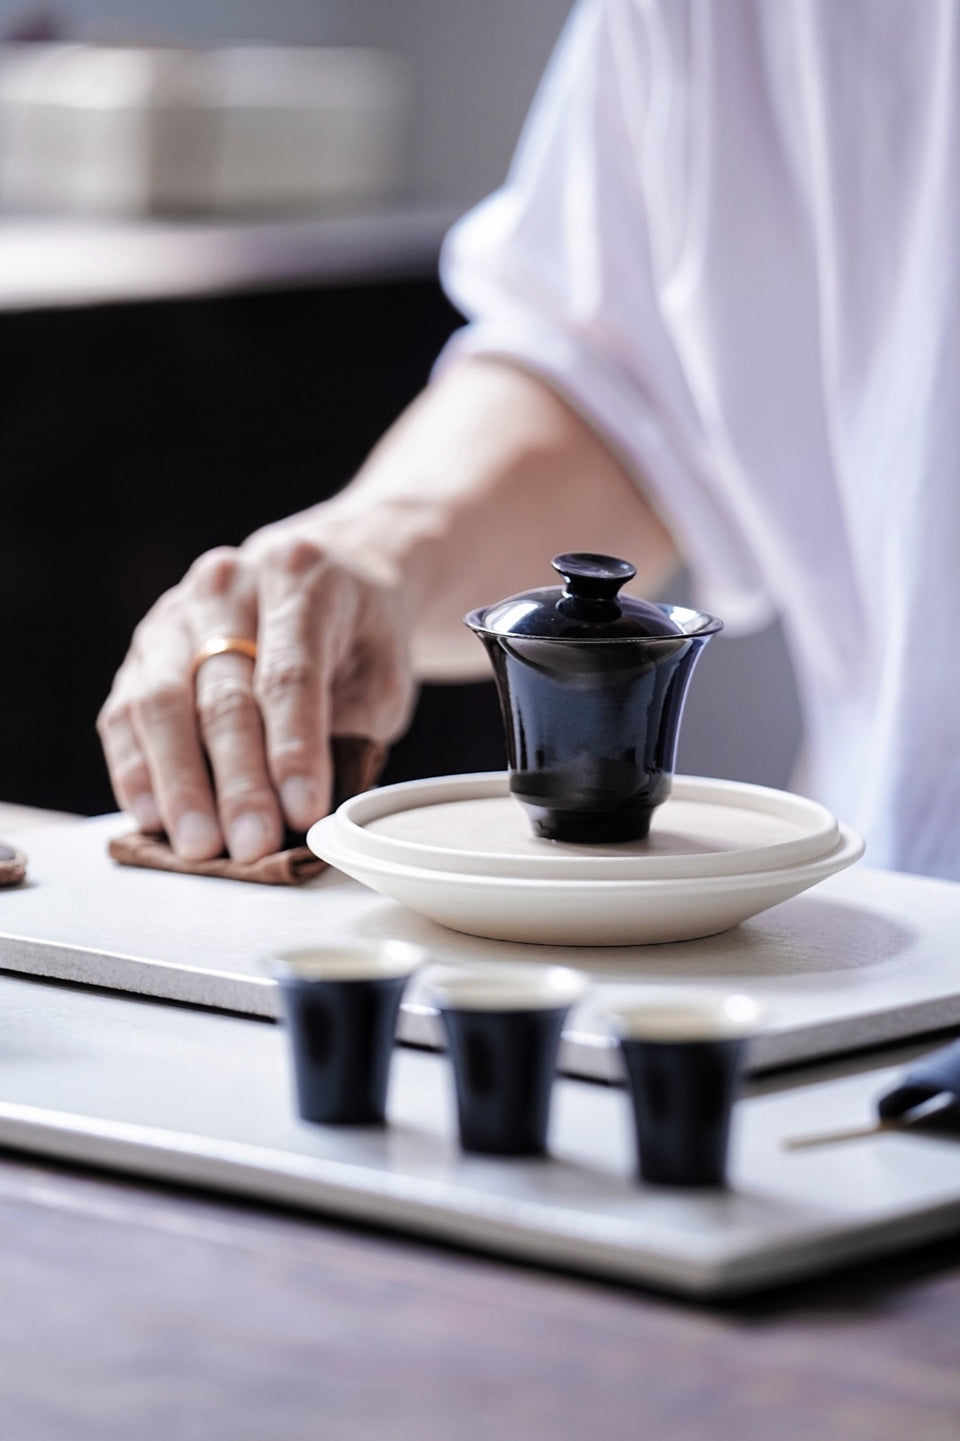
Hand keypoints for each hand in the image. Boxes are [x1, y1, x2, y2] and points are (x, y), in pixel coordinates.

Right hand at [98, 518, 414, 862]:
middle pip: (223, 694)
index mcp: (301, 580)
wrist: (317, 576)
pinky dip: (136, 772)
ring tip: (199, 847)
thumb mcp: (382, 672)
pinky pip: (124, 714)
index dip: (295, 749)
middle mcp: (229, 586)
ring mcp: (175, 615)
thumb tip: (307, 810)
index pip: (291, 674)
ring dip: (179, 785)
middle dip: (238, 781)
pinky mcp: (142, 650)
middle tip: (250, 846)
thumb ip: (352, 728)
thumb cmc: (356, 636)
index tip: (303, 812)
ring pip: (161, 704)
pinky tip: (152, 818)